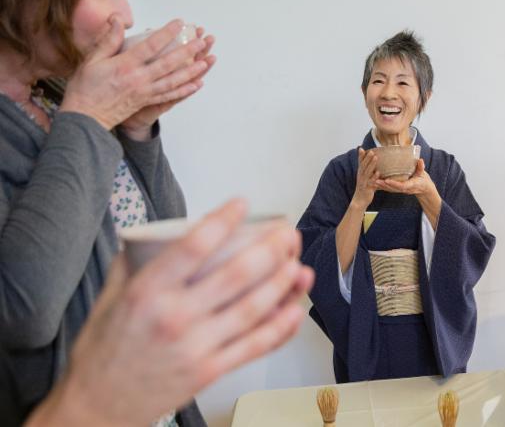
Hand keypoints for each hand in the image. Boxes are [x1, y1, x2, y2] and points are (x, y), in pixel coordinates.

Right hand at [27, 199, 313, 426]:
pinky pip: (255, 345)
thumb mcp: (110, 296)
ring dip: (283, 284)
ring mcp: (196, 345)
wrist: (98, 406)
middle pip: (236, 275)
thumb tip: (159, 231)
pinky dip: (280, 327)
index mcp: (147, 292)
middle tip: (287, 234)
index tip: (242, 205)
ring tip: (299, 265)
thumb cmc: (104, 350)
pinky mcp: (211, 370)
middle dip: (271, 249)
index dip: (223, 222)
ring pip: (253, 308)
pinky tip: (295, 309)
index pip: (193, 247)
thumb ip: (135, 261)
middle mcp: (175, 317)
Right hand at [61, 17, 210, 130]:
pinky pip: (169, 96)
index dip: (167, 33)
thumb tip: (117, 18)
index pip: (150, 46)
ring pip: (173, 80)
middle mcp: (138, 79)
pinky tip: (196, 84)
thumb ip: (109, 39)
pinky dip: (184, 90)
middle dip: (187, 51)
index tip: (179, 23)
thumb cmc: (86, 86)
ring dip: (191, 71)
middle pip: (168, 63)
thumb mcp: (92, 59)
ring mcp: (145, 92)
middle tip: (202, 41)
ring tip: (206, 62)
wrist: (85, 117)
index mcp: (124, 66)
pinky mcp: (146, 102)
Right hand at [352, 148, 379, 208]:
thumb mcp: (364, 178)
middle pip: (363, 166)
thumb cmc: (364, 188)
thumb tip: (373, 164)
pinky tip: (378, 173)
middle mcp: (361, 177)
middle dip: (367, 158)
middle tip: (372, 151)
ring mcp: (363, 182)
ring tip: (376, 158)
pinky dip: (374, 177)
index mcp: (360, 173)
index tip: (361, 148)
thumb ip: (367, 171)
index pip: (360, 163)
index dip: (360, 156)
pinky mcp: (367, 188)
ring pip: (367, 172)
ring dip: (371, 164)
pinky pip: (371, 182)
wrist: (360, 201)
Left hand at [376, 158, 436, 197]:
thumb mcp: (423, 173)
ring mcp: (400, 190)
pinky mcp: (397, 189)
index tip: (387, 180)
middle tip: (375, 180)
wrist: (424, 188)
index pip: (401, 186)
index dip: (394, 183)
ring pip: (389, 189)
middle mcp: (404, 189)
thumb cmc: (423, 180)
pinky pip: (389, 188)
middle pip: (392, 188)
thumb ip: (421, 167)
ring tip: (372, 181)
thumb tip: (420, 160)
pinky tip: (375, 182)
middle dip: (383, 185)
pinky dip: (382, 186)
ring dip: (380, 186)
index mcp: (411, 185)